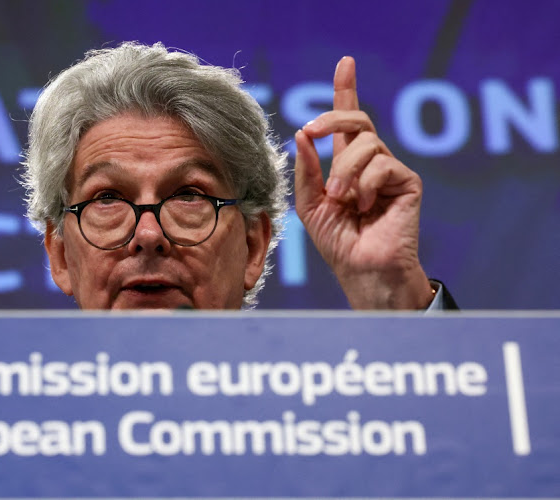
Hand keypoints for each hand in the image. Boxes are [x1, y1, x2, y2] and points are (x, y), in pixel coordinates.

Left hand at [294, 56, 432, 308]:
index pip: (347, 122)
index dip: (346, 91)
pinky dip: (366, 186)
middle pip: (357, 119)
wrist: (361, 269)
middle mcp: (370, 163)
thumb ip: (307, 170)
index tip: (345, 63)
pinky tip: (367, 207)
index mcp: (346, 164)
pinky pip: (383, 165)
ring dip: (345, 170)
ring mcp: (390, 170)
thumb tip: (302, 134)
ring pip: (366, 143)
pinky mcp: (408, 182)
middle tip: (312, 131)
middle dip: (332, 117)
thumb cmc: (337, 242)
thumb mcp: (310, 204)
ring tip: (342, 199)